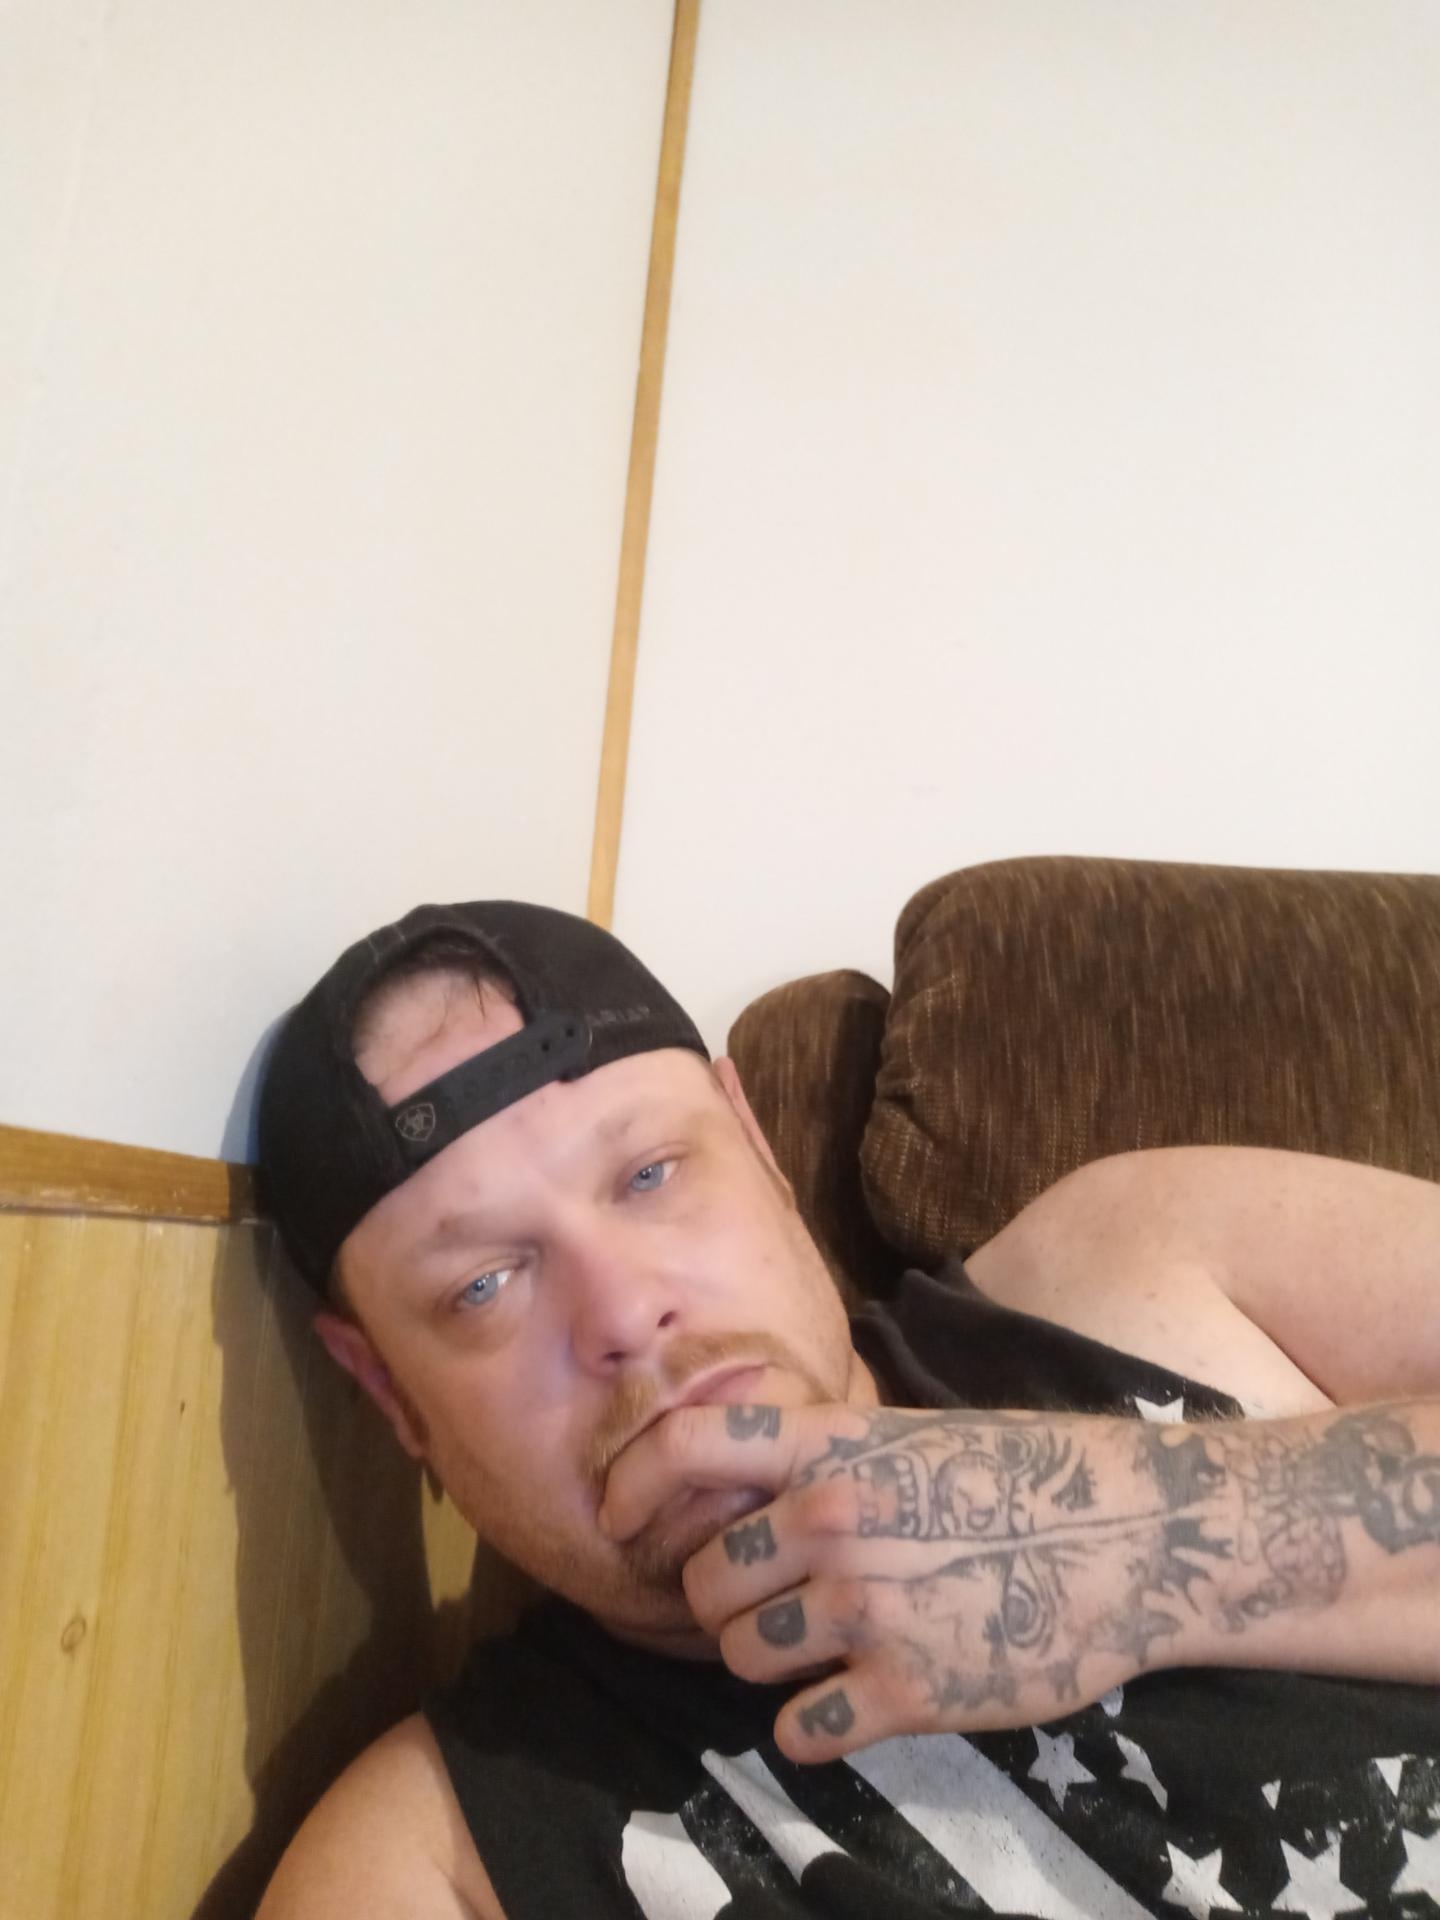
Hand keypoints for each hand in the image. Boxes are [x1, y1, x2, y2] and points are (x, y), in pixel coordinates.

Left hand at [600, 1401, 1206, 1760]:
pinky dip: (811, 1724)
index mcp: (831, 1447)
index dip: (630, 1483)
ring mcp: (868, 1607)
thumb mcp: (910, 1437)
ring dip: (766, 1658)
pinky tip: (850, 1699)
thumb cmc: (1024, 1475)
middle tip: (765, 1602)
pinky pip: (800, 1729)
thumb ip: (823, 1459)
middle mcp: (833, 1521)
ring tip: (821, 1644)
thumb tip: (738, 1485)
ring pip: (742, 1656)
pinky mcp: (909, 1688)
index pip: (687, 1446)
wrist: (1135, 1536)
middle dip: (719, 1602)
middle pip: (702, 1584)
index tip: (615, 1518)